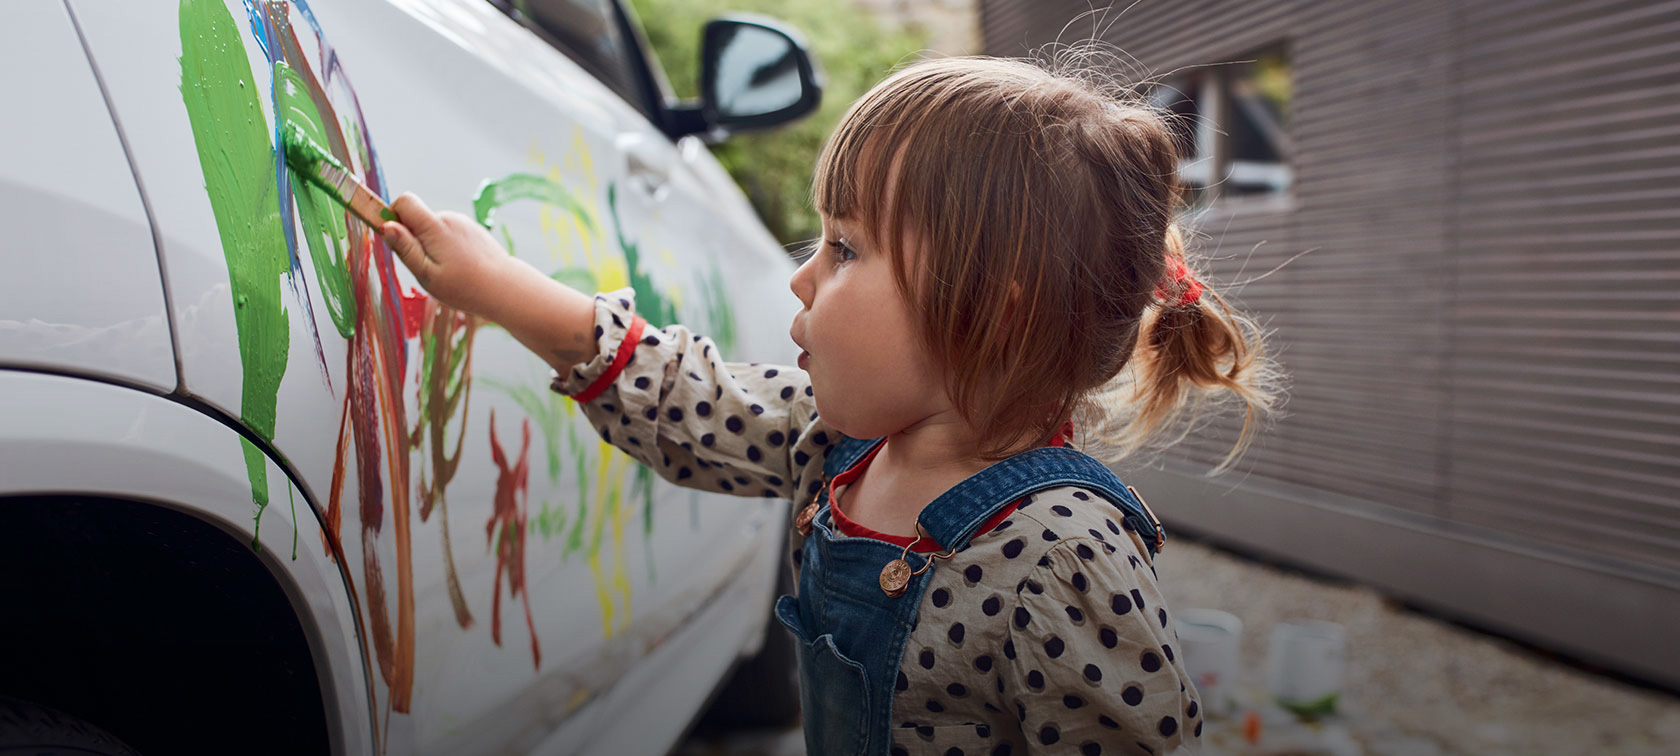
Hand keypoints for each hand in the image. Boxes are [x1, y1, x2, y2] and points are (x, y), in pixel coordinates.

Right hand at [381, 192, 517, 319]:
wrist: (506, 289)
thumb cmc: (465, 287)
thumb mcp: (427, 274)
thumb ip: (405, 249)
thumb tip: (386, 226)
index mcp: (435, 226)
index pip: (404, 201)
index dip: (393, 216)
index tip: (396, 239)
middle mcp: (449, 218)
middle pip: (418, 219)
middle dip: (414, 239)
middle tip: (427, 268)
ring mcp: (463, 223)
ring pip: (433, 229)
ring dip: (431, 246)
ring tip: (447, 271)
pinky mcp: (472, 230)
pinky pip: (449, 234)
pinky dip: (447, 248)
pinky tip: (460, 267)